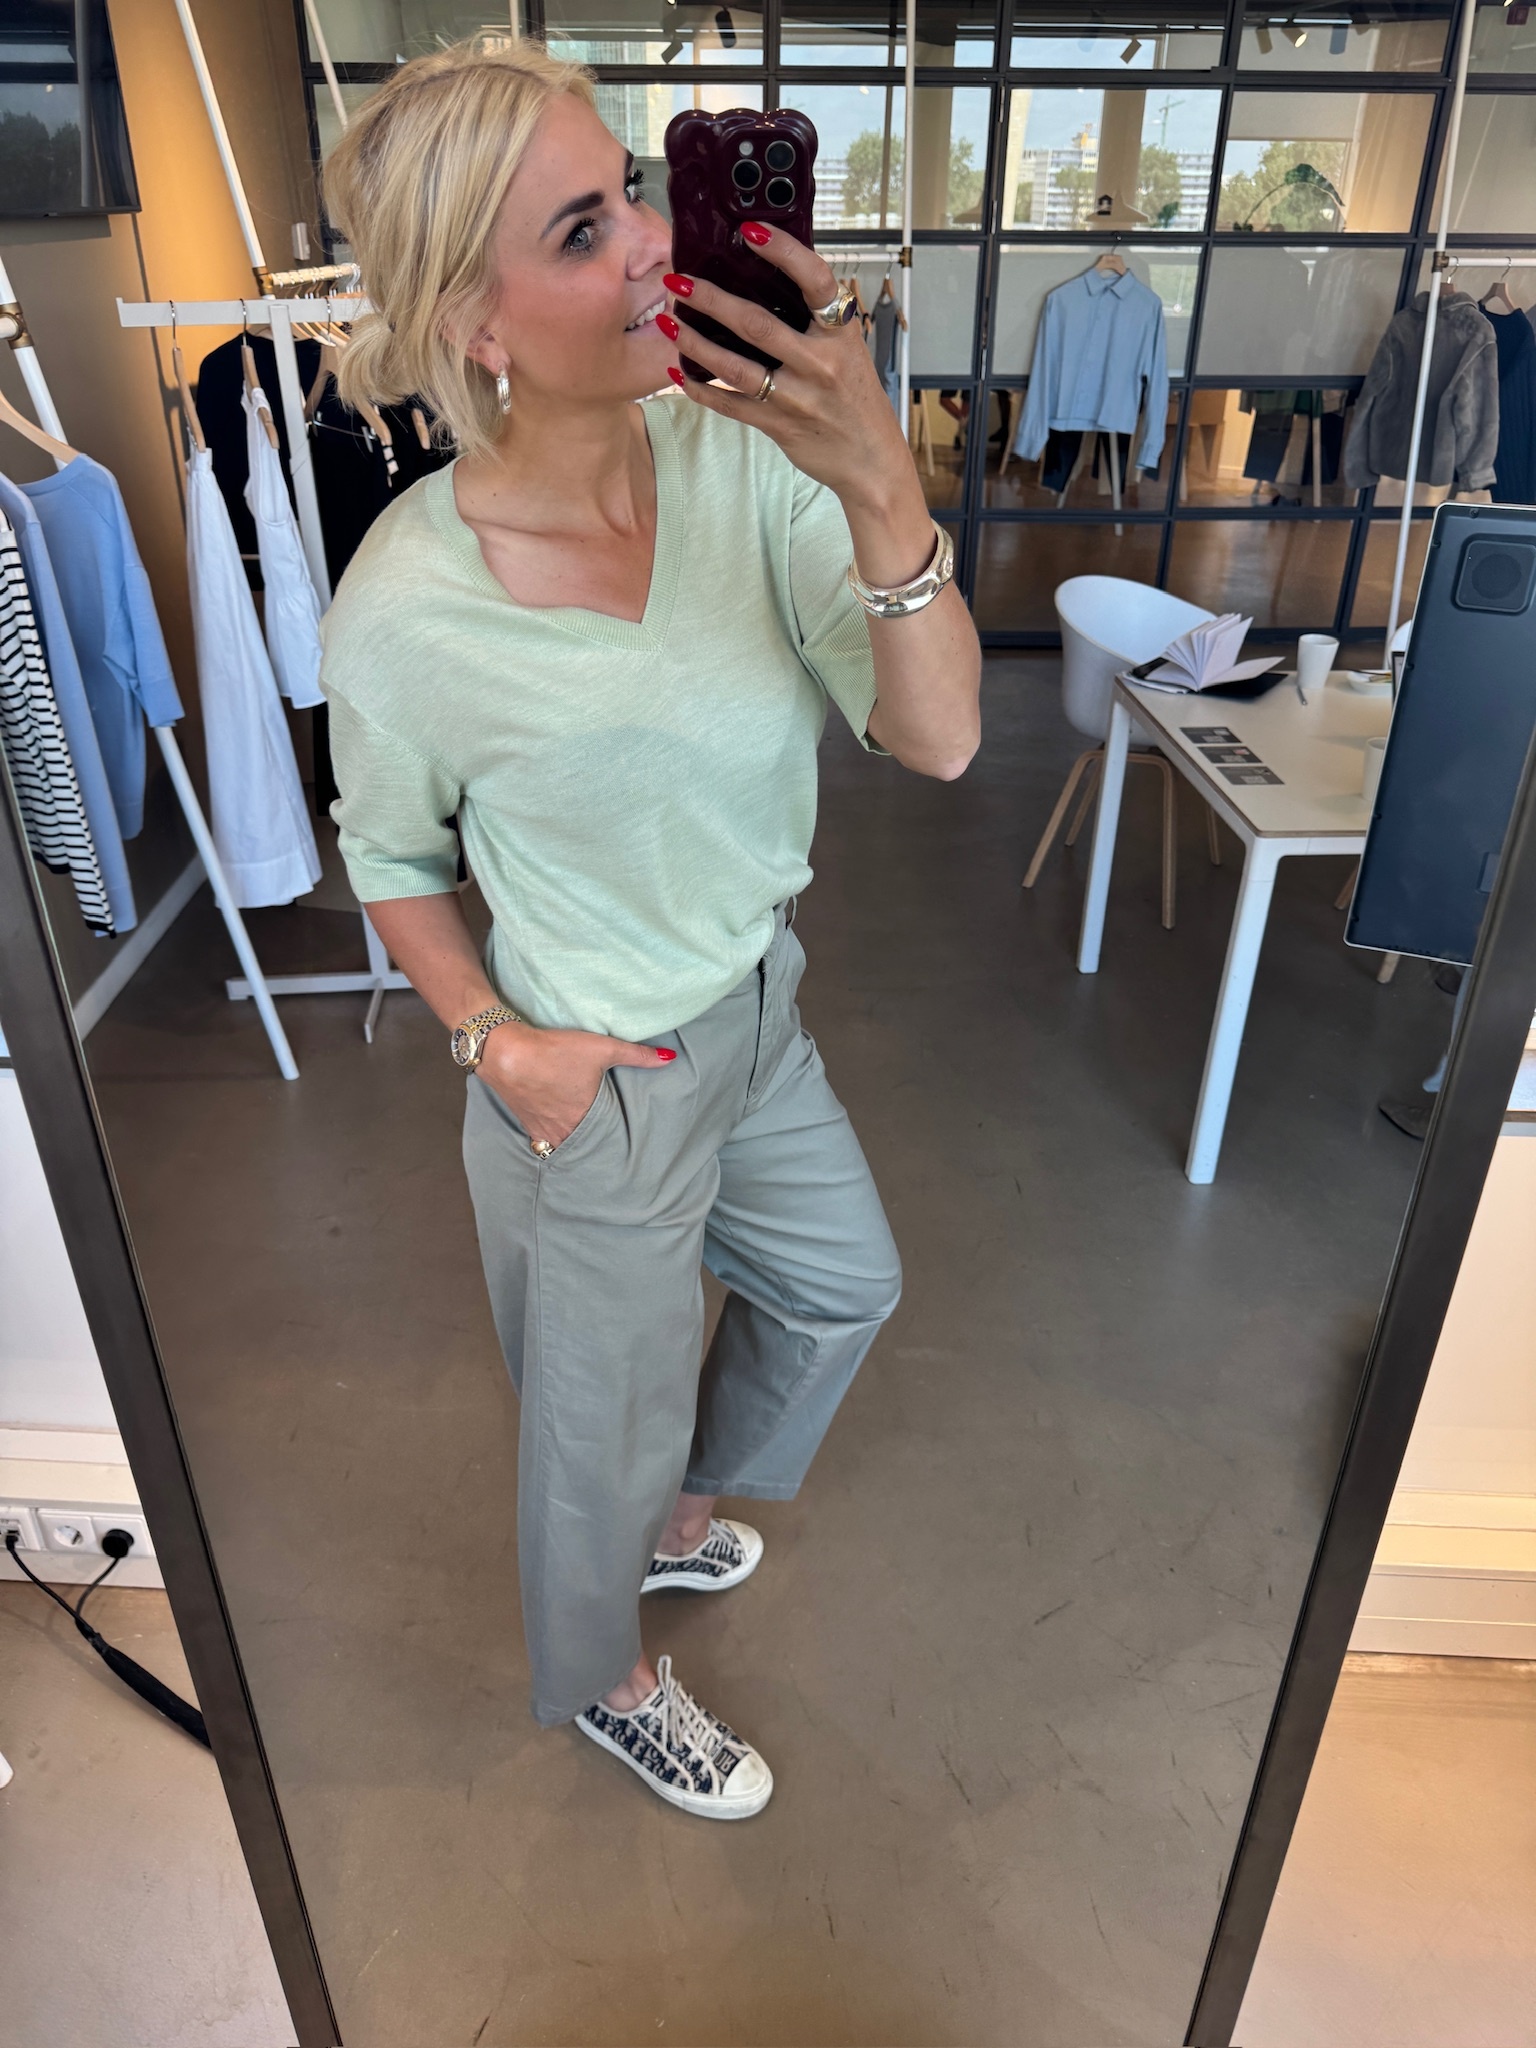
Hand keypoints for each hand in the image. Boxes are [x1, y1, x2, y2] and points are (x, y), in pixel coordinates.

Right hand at [478, 1023, 673, 1150]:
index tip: (626, 1155)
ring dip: (573, 1145)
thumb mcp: (603, 1048)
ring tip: (585, 1143)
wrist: (505, 1051)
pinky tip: (557, 1130)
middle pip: (584, 1149)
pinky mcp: (525, 1120)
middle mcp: (562, 1131)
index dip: (615, 1150)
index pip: (606, 1144)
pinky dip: (552, 1137)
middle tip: (609, 1155)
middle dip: (595, 1152)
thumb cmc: (555, 1051)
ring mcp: (541, 1129)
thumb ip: (639, 1055)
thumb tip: (672, 1058)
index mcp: (584, 1119)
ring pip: (562, 1146)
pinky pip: (542, 1139)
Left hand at [661, 227, 921, 535]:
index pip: (815, 281)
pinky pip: (731, 405)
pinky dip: (701, 390)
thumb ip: (815, 320)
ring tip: (668, 321)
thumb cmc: (856, 399)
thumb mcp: (848, 350)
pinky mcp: (779, 425)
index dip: (783, 252)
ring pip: (736, 367)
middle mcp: (820, 363)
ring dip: (695, 342)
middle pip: (757, 324)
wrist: (872, 461)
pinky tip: (677, 373)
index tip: (750, 230)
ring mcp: (798, 397)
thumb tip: (773, 277)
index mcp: (840, 334)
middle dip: (712, 299)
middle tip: (679, 279)